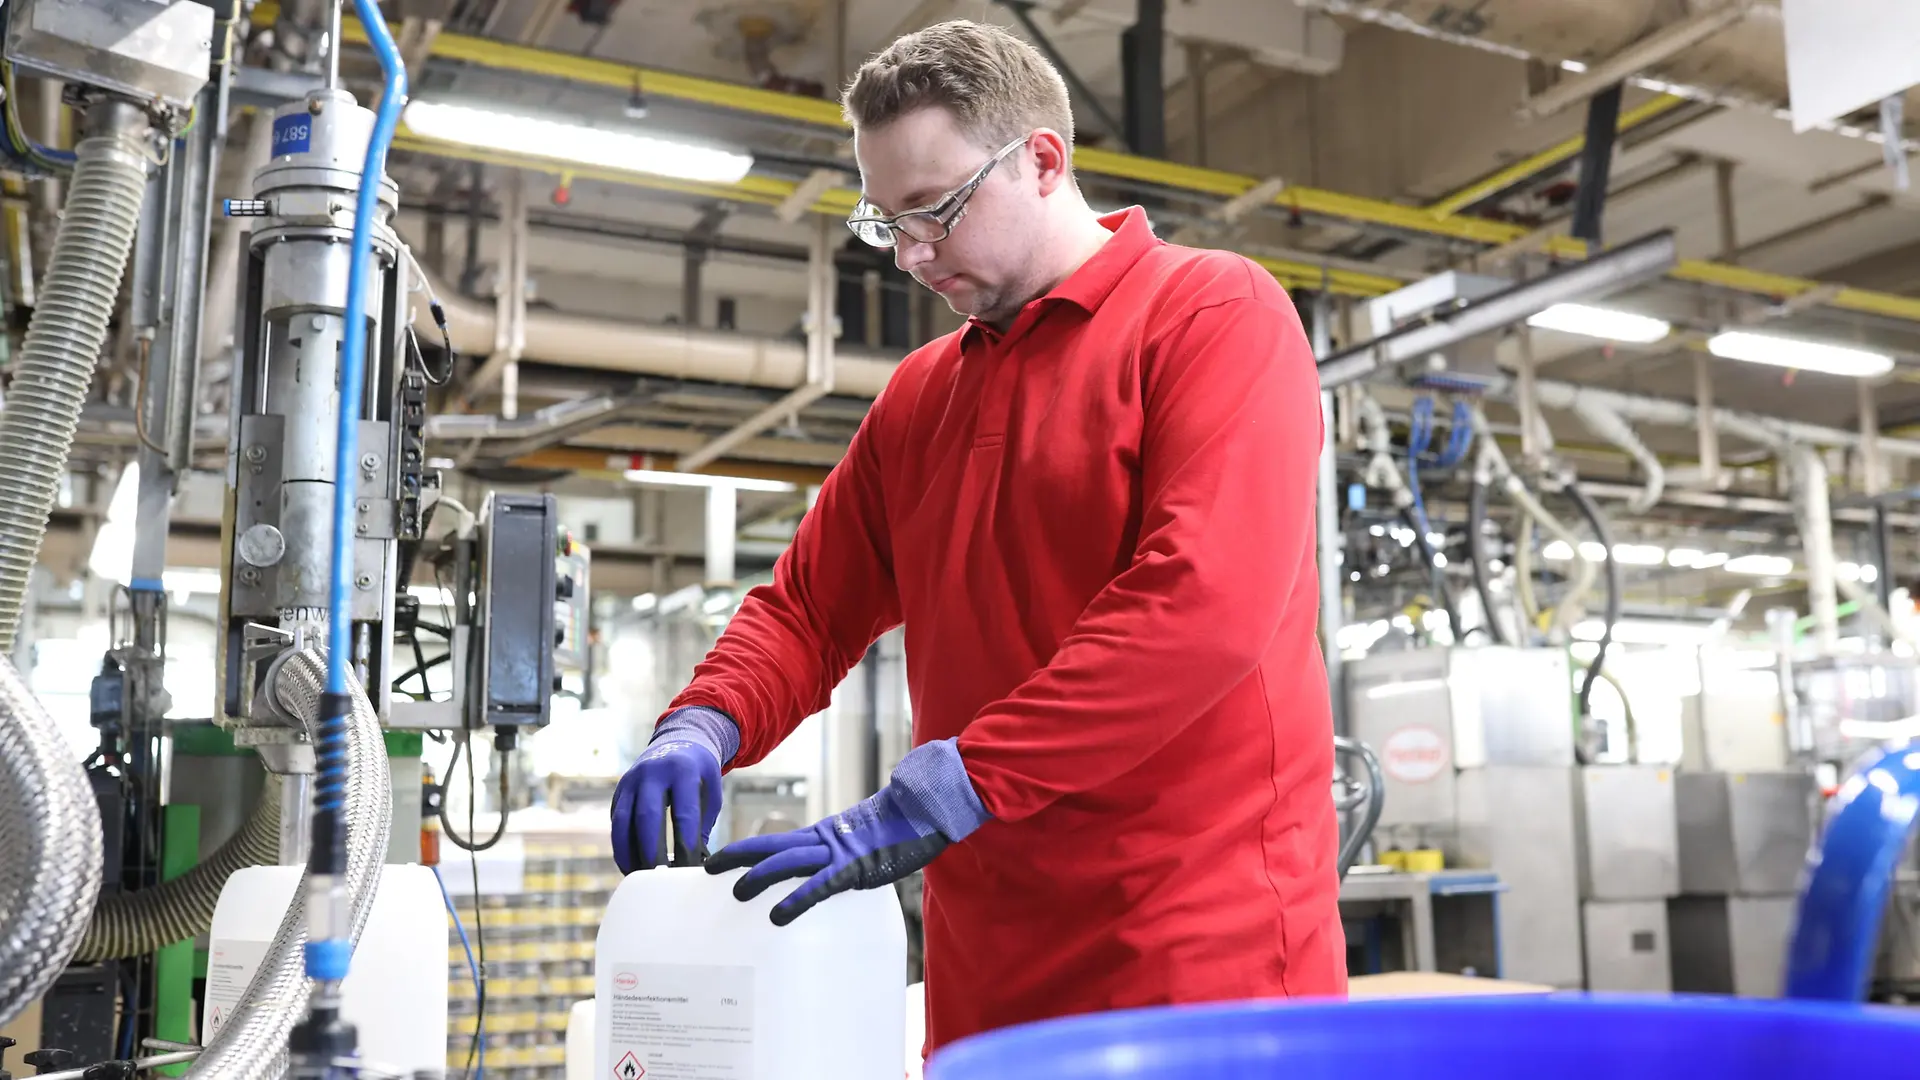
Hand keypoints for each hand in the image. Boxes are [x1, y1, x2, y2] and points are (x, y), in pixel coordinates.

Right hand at [611, 706, 737, 873]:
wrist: (678, 740)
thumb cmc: (700, 773)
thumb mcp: (711, 790)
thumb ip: (703, 822)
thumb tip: (695, 862)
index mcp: (682, 770)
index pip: (683, 812)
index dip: (685, 843)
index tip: (690, 869)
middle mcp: (652, 773)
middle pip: (647, 817)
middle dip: (651, 851)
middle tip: (660, 879)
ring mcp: (631, 780)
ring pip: (623, 821)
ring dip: (628, 852)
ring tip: (639, 878)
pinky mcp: (619, 790)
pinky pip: (616, 822)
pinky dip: (621, 845)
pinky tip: (631, 865)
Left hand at [706, 738, 989, 924]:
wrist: (927, 811)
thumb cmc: (900, 831)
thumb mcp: (863, 845)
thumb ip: (842, 856)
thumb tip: (828, 872)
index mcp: (823, 835)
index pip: (776, 843)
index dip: (746, 849)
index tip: (718, 859)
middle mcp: (824, 841)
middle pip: (771, 847)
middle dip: (737, 856)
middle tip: (707, 867)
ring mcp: (839, 853)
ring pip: (789, 863)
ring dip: (759, 877)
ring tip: (736, 893)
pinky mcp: (856, 868)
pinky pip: (821, 886)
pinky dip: (797, 900)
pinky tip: (778, 915)